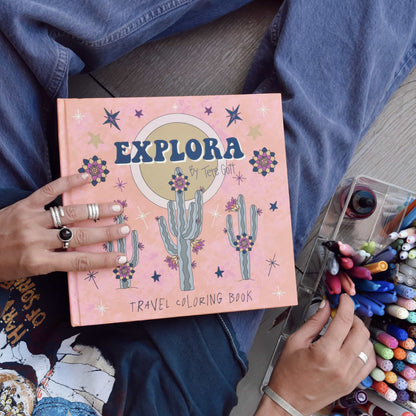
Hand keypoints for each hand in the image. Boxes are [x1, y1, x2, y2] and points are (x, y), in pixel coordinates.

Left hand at [0, 173, 129, 280]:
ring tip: (116, 207)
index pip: (79, 262)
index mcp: (38, 262)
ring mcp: (31, 219)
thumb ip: (52, 262)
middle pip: (80, 236)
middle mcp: (37, 240)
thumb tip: (80, 254)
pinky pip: (49, 191)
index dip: (103, 260)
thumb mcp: (26, 272)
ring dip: (96, 210)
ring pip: (70, 214)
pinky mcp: (24, 204)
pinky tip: (86, 177)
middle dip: (106, 233)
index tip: (122, 258)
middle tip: (125, 228)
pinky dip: (68, 183)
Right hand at [256, 294, 375, 415]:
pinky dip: (365, 350)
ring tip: (347, 329)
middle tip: (343, 313)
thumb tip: (326, 306)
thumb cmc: (288, 373)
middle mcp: (341, 365)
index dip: (346, 305)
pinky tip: (354, 345)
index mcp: (324, 352)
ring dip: (360, 333)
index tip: (343, 299)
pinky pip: (369, 363)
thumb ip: (314, 322)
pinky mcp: (352, 384)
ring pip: (368, 346)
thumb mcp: (295, 341)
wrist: (288, 401)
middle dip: (354, 317)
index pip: (344, 321)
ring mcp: (349, 376)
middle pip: (361, 332)